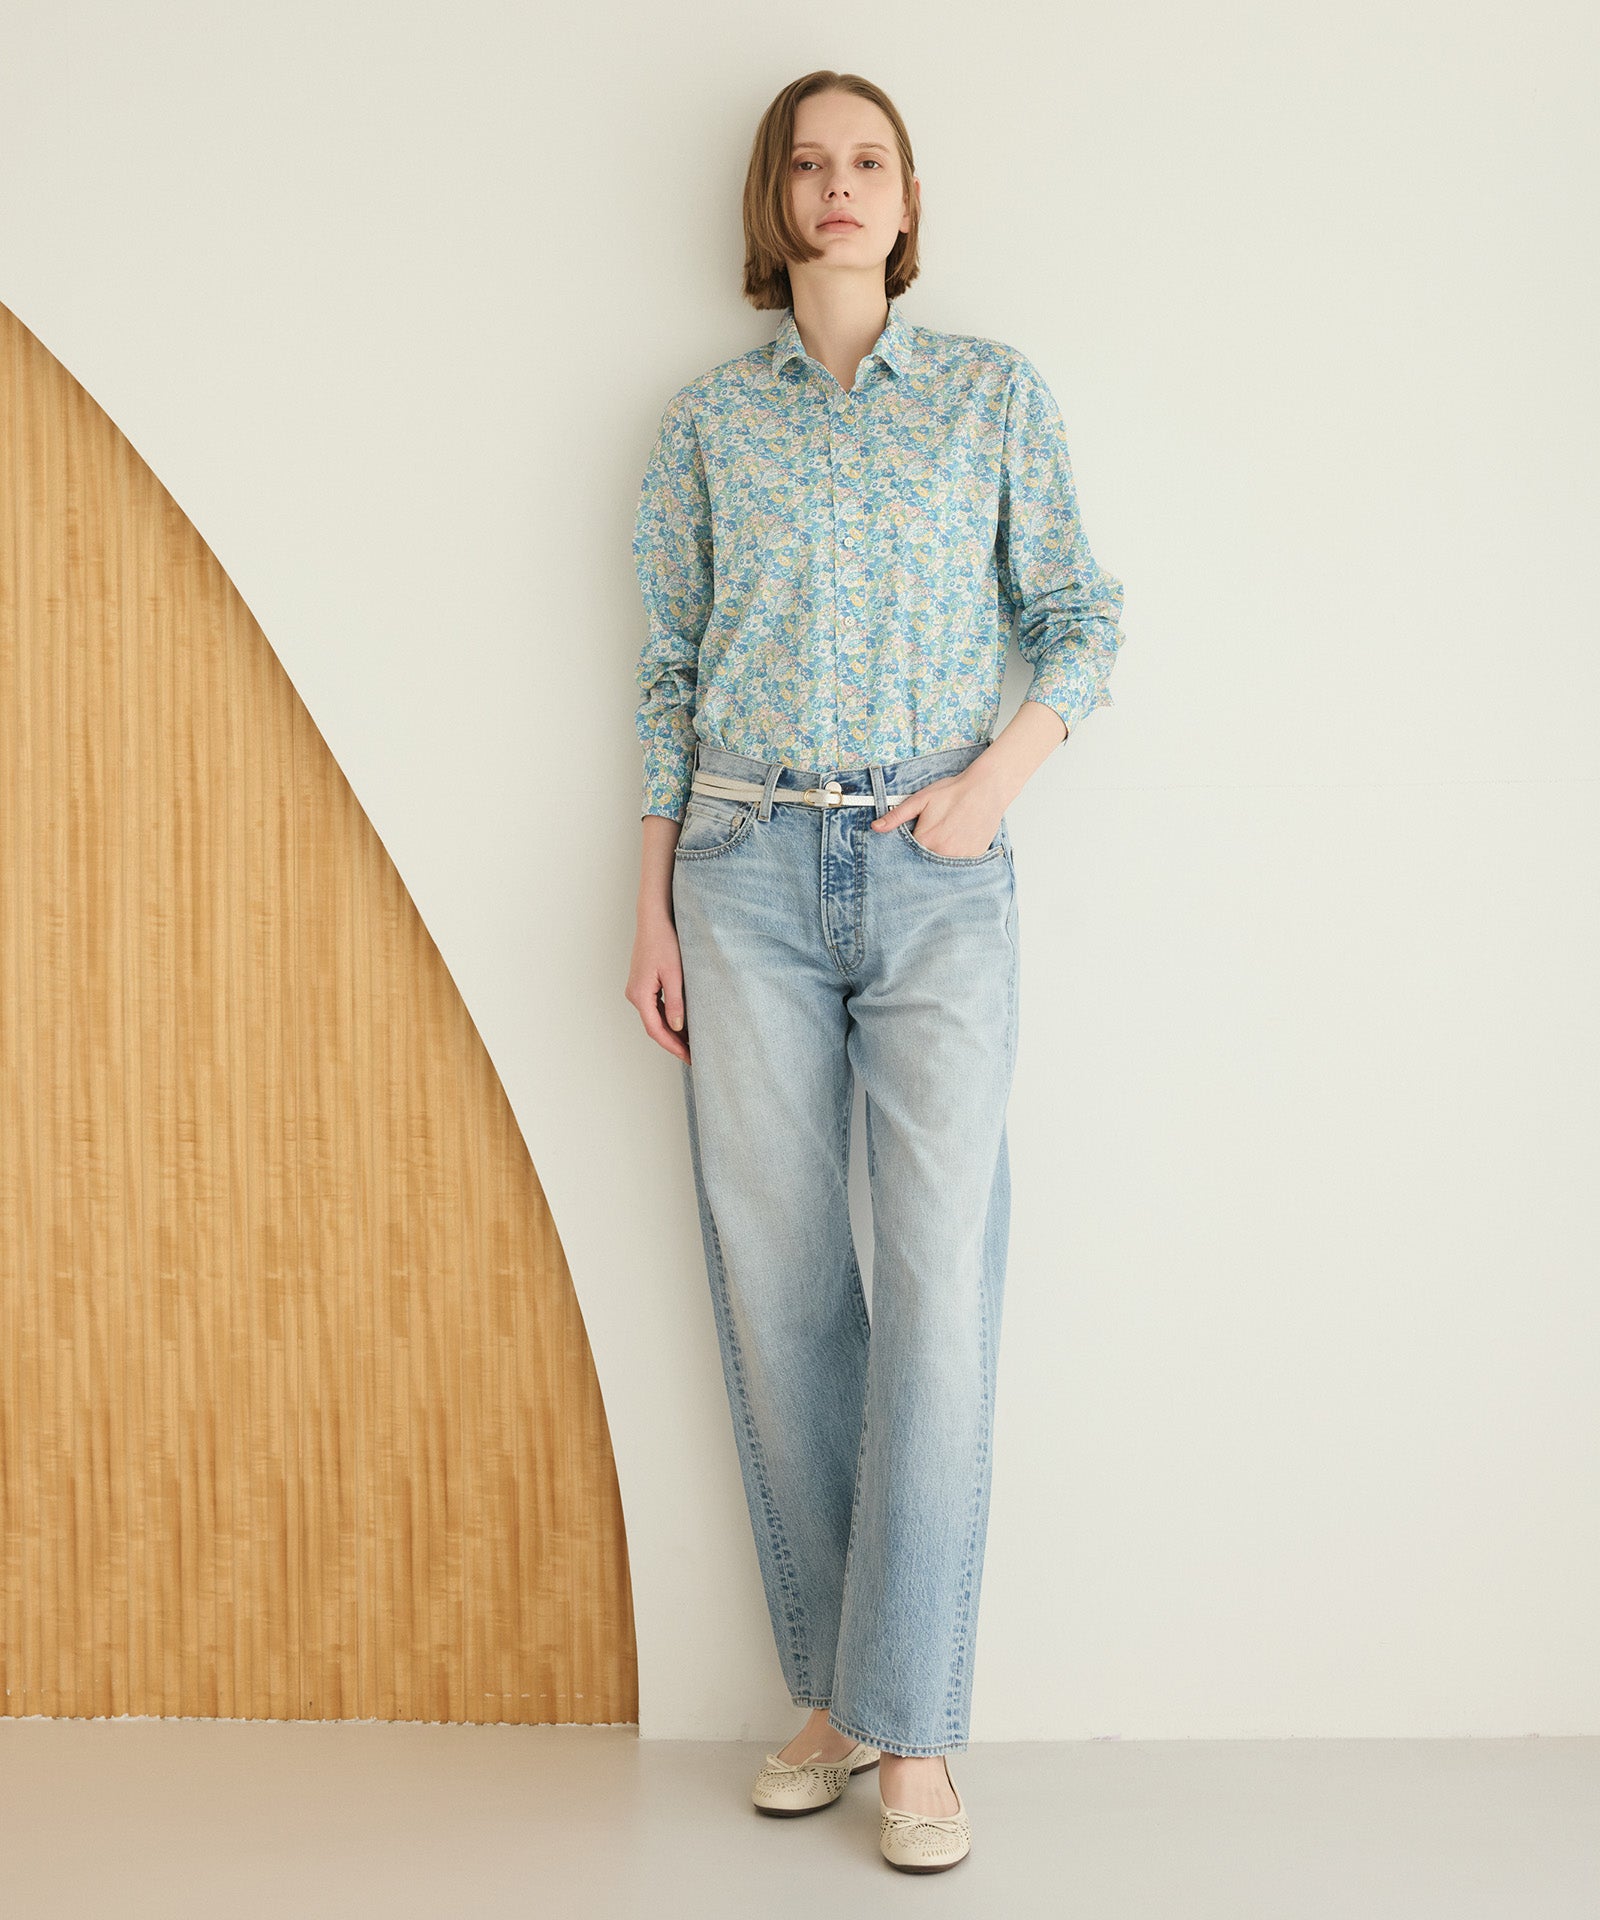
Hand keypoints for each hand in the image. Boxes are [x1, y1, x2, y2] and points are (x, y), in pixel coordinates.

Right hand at [626, 911, 690, 1061]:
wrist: (654, 920)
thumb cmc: (664, 942)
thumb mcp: (674, 974)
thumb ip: (675, 1003)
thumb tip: (677, 1027)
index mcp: (639, 995)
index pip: (656, 1030)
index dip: (673, 1046)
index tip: (688, 1057)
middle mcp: (634, 995)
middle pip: (654, 1027)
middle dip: (673, 1042)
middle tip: (693, 1055)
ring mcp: (637, 990)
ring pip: (655, 1018)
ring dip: (672, 1032)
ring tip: (691, 1043)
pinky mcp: (643, 984)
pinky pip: (655, 1008)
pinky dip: (668, 1018)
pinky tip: (683, 1024)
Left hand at [869, 768, 1003, 858]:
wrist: (986, 789)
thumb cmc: (954, 792)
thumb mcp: (920, 800)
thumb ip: (897, 816)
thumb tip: (876, 827)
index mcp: (925, 841)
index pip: (907, 854)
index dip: (909, 846)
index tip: (918, 835)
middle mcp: (942, 854)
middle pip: (924, 862)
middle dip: (924, 853)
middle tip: (936, 833)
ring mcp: (960, 859)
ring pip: (942, 866)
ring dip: (940, 856)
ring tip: (947, 836)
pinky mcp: (974, 858)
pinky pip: (960, 867)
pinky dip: (956, 859)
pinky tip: (959, 841)